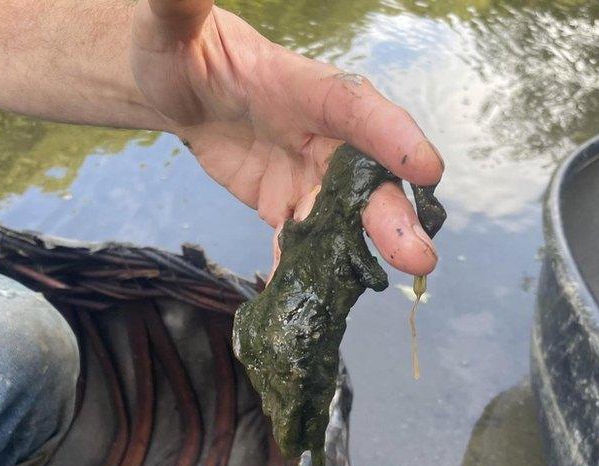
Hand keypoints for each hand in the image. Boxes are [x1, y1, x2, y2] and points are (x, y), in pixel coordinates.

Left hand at [131, 0, 444, 275]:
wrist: (182, 87)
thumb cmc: (180, 47)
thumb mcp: (171, 25)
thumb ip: (179, 6)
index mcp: (307, 86)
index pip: (356, 107)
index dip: (392, 136)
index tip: (427, 167)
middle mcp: (322, 134)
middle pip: (366, 175)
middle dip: (392, 213)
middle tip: (418, 253)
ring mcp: (310, 175)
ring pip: (346, 217)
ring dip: (365, 251)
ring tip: (389, 282)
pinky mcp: (288, 206)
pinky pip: (301, 244)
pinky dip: (305, 272)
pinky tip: (309, 303)